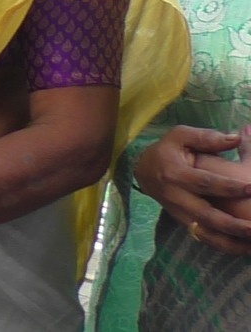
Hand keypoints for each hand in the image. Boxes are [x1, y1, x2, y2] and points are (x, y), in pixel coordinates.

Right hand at [135, 125, 250, 254]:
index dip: (228, 187)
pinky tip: (245, 248)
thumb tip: (236, 137)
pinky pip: (205, 239)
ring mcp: (180, 213)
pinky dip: (225, 246)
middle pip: (206, 214)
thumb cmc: (168, 150)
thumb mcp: (180, 136)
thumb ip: (207, 138)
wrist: (144, 171)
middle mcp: (177, 197)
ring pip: (206, 232)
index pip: (204, 182)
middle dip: (232, 224)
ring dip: (230, 241)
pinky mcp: (184, 223)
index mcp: (175, 174)